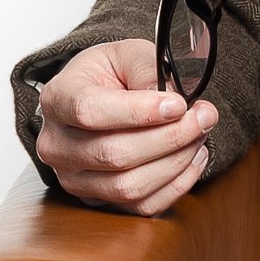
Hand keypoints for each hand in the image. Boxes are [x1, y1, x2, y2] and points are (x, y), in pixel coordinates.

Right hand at [34, 38, 218, 216]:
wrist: (96, 98)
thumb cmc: (111, 75)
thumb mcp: (128, 55)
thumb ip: (148, 71)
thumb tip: (174, 102)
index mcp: (58, 99)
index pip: (90, 111)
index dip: (139, 112)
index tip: (178, 104)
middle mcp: (56, 144)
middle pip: (114, 154)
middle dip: (170, 137)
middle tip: (203, 117)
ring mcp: (73, 178)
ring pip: (129, 185)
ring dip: (176, 162)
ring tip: (199, 135)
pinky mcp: (98, 201)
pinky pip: (141, 205)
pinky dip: (176, 185)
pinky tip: (192, 158)